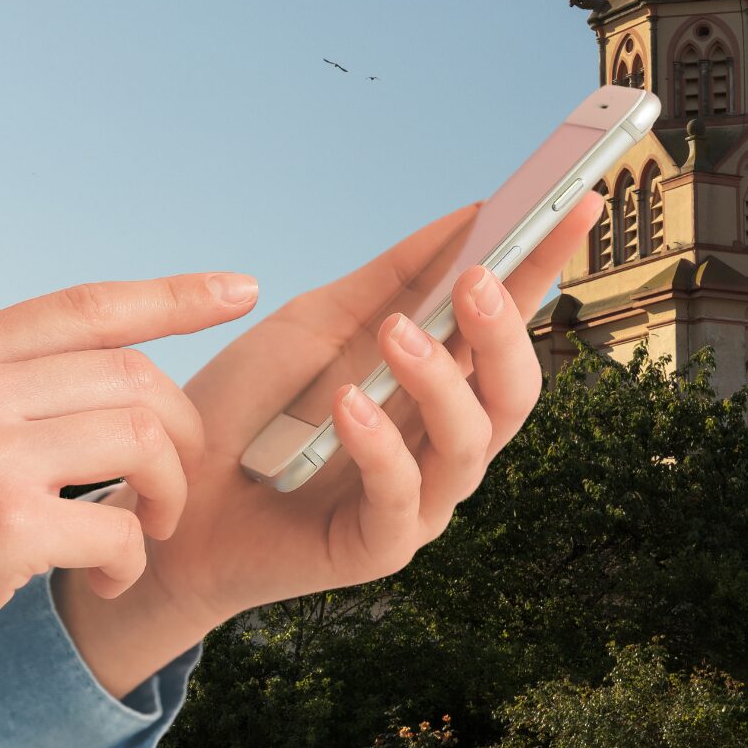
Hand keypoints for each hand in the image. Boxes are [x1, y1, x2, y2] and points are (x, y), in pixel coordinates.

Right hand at [0, 273, 257, 690]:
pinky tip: (107, 578)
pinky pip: (117, 528)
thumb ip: (4, 379)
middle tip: (170, 486)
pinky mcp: (2, 526)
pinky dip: (131, 560)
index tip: (241, 289)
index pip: (87, 305)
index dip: (175, 295)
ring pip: (141, 440)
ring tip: (147, 529)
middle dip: (179, 433)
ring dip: (167, 494)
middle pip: (132, 377)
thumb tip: (115, 362)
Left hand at [54, 194, 602, 695]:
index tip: (578, 202)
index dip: (545, 265)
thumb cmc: (248, 414)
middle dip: (507, 332)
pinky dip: (381, 446)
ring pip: (472, 442)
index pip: (507, 321)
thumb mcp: (317, 324)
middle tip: (479, 279)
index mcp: (437, 383)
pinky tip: (349, 404)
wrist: (170, 502)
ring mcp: (418, 497)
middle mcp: (441, 440)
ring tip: (396, 333)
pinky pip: (403, 497)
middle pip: (515, 391)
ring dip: (440, 380)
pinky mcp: (376, 545)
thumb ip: (392, 279)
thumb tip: (471, 213)